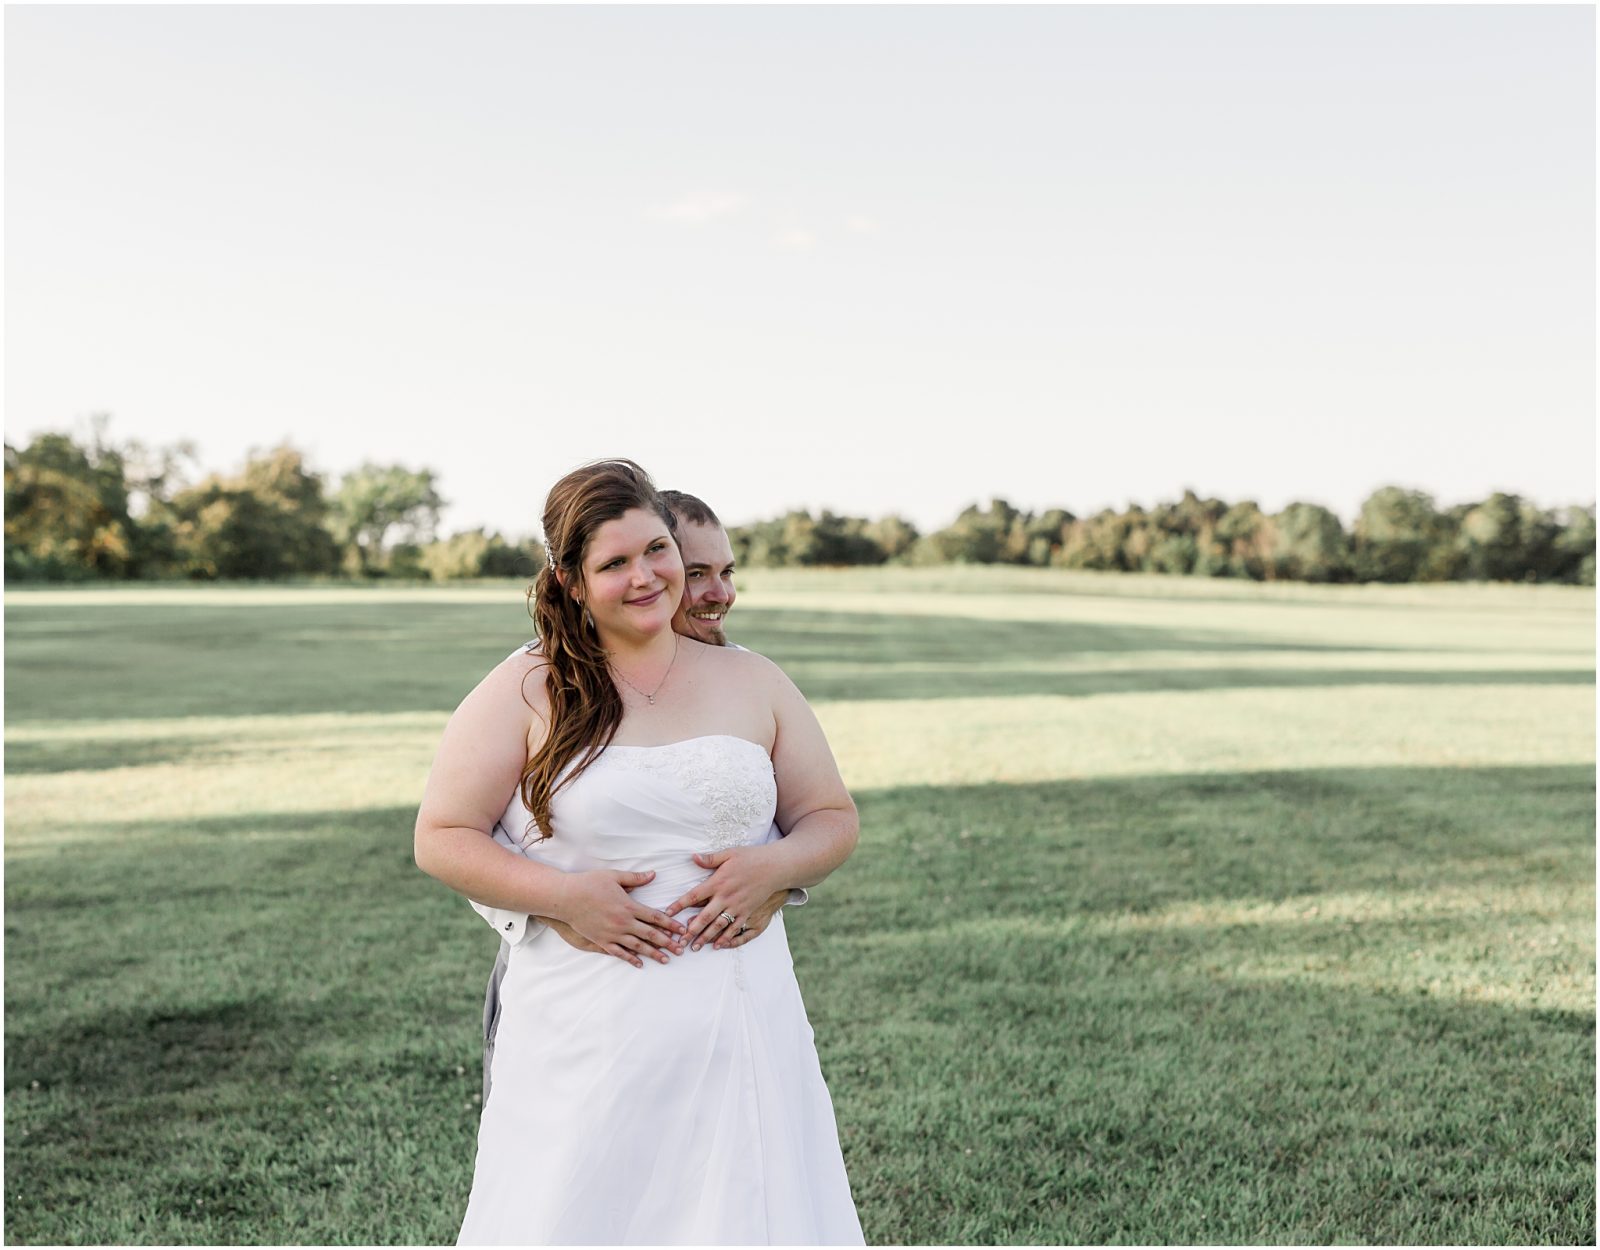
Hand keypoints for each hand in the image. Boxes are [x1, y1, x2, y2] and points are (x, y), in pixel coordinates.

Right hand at [554, 869, 687, 968]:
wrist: (566, 898)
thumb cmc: (589, 883)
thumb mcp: (614, 876)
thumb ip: (635, 878)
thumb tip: (653, 875)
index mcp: (628, 906)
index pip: (655, 917)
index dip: (670, 924)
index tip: (682, 930)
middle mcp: (623, 922)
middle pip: (650, 935)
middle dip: (668, 943)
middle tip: (681, 950)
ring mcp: (612, 934)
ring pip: (638, 947)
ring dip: (653, 953)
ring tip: (666, 960)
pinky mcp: (601, 941)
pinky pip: (619, 953)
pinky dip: (631, 959)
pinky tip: (640, 964)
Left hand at [664, 847, 786, 951]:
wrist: (775, 867)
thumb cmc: (751, 857)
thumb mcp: (729, 853)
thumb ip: (710, 858)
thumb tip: (692, 857)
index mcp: (718, 882)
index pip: (694, 896)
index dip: (679, 905)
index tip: (667, 913)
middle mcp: (726, 896)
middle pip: (704, 916)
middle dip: (691, 930)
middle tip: (679, 941)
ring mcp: (737, 906)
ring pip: (718, 925)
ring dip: (706, 937)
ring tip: (695, 947)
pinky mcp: (748, 911)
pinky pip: (735, 928)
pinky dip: (726, 938)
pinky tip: (718, 945)